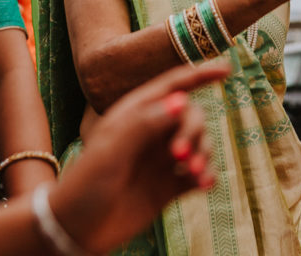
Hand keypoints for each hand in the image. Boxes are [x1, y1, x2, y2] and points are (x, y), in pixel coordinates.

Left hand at [51, 61, 226, 253]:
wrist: (73, 230)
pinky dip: (205, 176)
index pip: (172, 86)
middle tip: (181, 154)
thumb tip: (180, 101)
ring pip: (198, 145)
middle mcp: (150, 133)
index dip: (200, 74)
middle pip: (190, 116)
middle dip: (194, 129)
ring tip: (195, 172)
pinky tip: (204, 184)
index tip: (227, 69)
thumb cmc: (84, 184)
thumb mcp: (110, 150)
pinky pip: (196, 176)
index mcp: (134, 115)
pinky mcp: (166, 188)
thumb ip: (145, 124)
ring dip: (203, 153)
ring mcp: (159, 160)